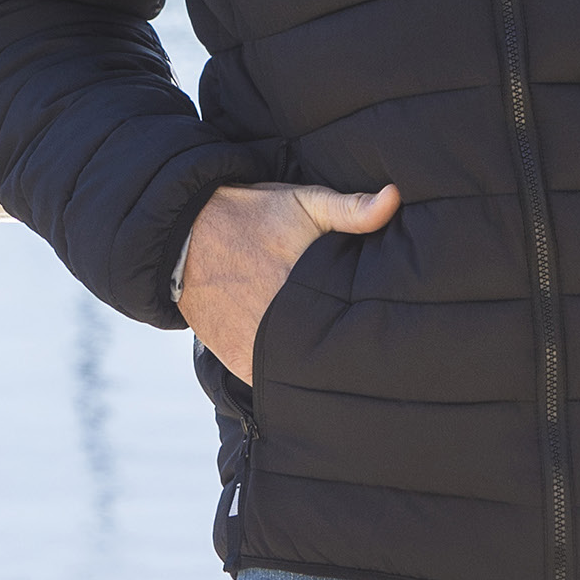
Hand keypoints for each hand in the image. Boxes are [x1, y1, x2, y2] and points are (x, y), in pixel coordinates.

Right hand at [179, 181, 398, 384]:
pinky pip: (275, 380)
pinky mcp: (242, 363)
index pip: (357, 326)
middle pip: (334, 354)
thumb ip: (351, 208)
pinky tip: (305, 364)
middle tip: (371, 347)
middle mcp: (282, 326)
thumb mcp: (304, 203)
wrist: (183, 234)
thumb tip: (395, 198)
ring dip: (320, 367)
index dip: (375, 328)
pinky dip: (289, 376)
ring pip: (305, 373)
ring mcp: (260, 349)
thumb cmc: (252, 215)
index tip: (389, 327)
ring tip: (338, 356)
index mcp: (307, 289)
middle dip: (351, 350)